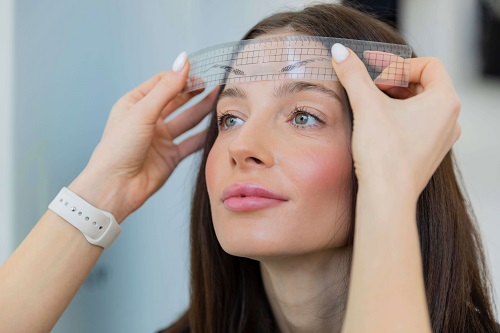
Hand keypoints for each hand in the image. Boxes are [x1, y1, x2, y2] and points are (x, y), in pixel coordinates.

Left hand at [70, 57, 218, 222]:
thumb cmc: (119, 148)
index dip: (181, 76)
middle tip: (215, 83)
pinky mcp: (171, 156)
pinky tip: (217, 127)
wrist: (116, 187)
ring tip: (221, 99)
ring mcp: (161, 138)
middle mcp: (149, 120)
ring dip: (203, 110)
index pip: (162, 83)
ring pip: (187, 120)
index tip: (200, 72)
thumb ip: (167, 88)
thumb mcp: (143, 112)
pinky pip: (191, 142)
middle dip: (195, 91)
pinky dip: (204, 135)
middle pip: (177, 100)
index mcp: (135, 104)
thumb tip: (184, 60)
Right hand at [330, 44, 460, 200]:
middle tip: (369, 84)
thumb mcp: (366, 105)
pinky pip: (416, 124)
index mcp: (445, 101)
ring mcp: (440, 138)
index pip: (427, 65)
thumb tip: (341, 53)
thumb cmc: (385, 154)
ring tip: (369, 103)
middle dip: (394, 80)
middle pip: (423, 84)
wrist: (386, 196)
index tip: (374, 71)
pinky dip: (397, 117)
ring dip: (394, 98)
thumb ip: (354, 74)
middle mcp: (449, 119)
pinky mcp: (428, 153)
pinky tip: (376, 125)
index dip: (398, 63)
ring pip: (419, 105)